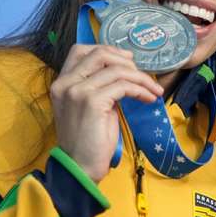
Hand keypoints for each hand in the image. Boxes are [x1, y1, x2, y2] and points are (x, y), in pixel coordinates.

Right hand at [50, 44, 162, 181]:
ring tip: (153, 90)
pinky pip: (124, 86)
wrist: (79, 167)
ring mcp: (77, 91)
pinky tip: (149, 98)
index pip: (80, 50)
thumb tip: (124, 70)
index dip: (107, 50)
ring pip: (116, 69)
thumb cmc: (87, 140)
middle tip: (143, 76)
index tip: (127, 60)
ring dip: (141, 78)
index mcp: (62, 82)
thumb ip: (99, 86)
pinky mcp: (92, 101)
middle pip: (100, 53)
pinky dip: (141, 89)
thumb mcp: (90, 106)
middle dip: (127, 61)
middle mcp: (66, 82)